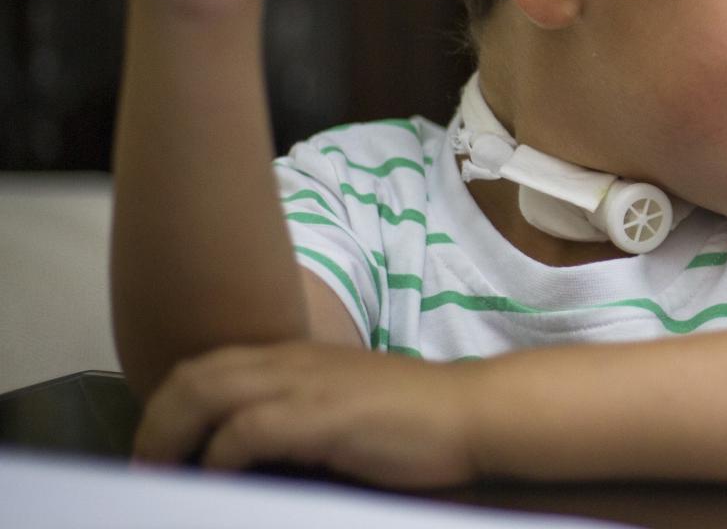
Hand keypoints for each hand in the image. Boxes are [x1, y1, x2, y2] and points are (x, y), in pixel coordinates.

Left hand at [132, 342, 479, 487]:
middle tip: (147, 470)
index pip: (210, 365)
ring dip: (172, 438)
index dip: (170, 406)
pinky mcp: (322, 417)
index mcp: (298, 356)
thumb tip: (250, 450)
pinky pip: (247, 431)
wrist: (472, 413)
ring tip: (163, 477)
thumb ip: (300, 413)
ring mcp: (307, 385)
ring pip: (207, 394)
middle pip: (194, 376)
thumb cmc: (416, 418)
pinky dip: (220, 457)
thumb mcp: (345, 403)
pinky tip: (219, 479)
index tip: (160, 451)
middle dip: (155, 424)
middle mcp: (293, 360)